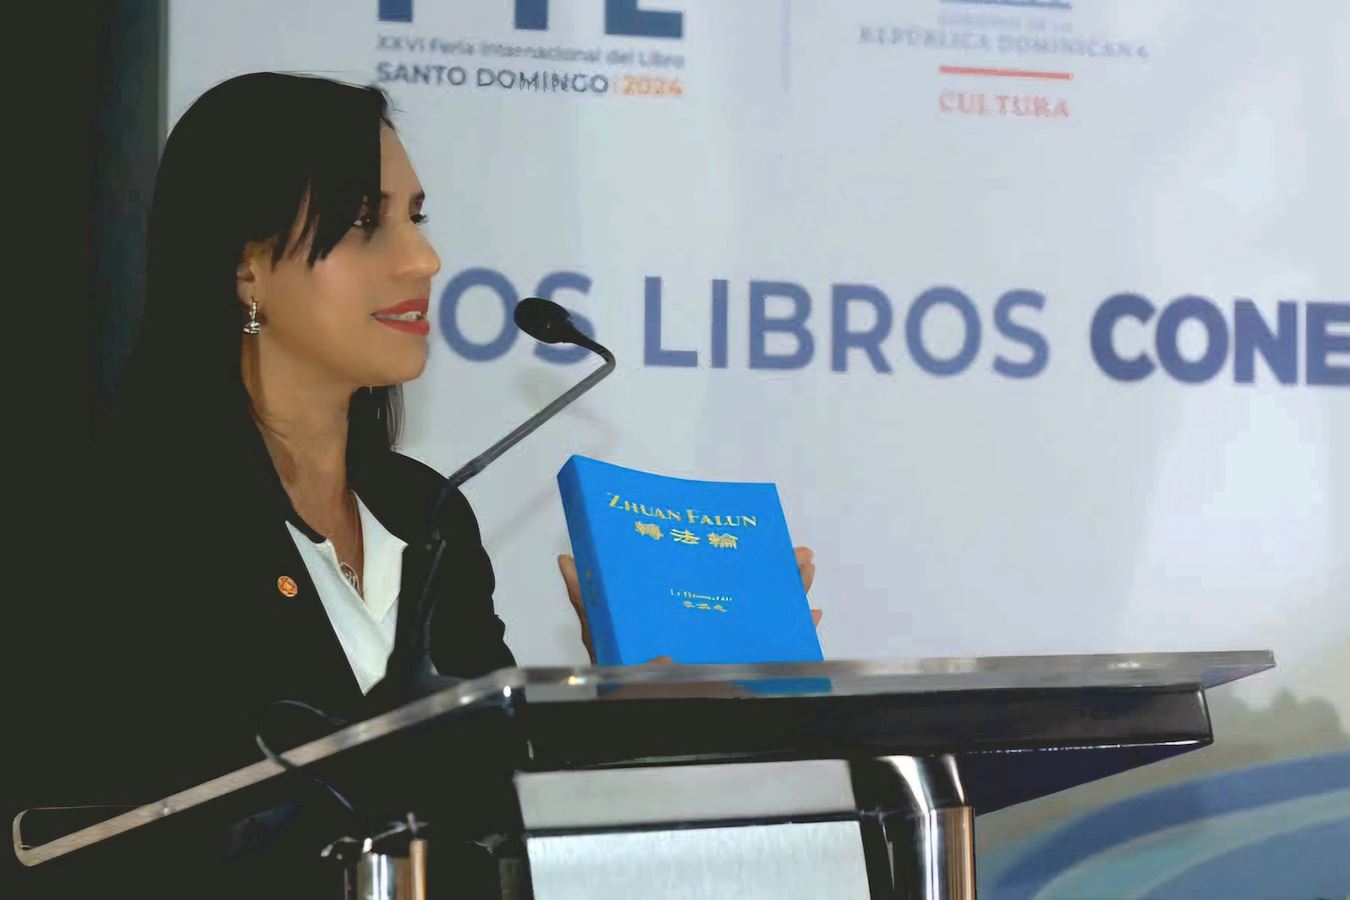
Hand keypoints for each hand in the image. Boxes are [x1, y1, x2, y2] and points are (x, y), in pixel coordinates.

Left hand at [558, 545, 821, 664]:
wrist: (647, 734)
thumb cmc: (623, 685)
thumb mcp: (603, 639)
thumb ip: (589, 604)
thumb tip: (568, 561)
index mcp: (677, 616)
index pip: (704, 580)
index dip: (727, 556)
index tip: (748, 530)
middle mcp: (707, 633)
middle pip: (746, 594)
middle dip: (772, 570)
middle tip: (794, 550)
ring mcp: (730, 656)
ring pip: (768, 619)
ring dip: (791, 592)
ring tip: (805, 567)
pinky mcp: (747, 679)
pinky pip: (778, 657)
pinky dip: (799, 637)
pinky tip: (813, 616)